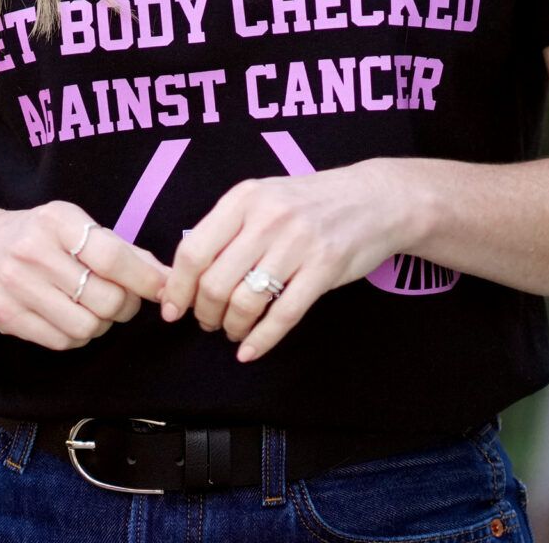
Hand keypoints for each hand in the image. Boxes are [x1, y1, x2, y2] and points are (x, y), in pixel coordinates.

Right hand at [0, 200, 169, 350]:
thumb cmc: (41, 237)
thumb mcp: (77, 227)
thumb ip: (122, 250)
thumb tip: (166, 277)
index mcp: (57, 221)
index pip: (112, 257)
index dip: (144, 279)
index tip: (163, 289)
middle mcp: (33, 251)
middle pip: (105, 298)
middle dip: (125, 306)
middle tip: (122, 300)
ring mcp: (16, 286)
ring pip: (87, 326)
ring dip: (101, 324)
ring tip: (94, 309)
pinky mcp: (6, 316)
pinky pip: (62, 341)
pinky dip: (78, 336)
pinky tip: (70, 318)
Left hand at [157, 161, 408, 362]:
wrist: (375, 199)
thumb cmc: (311, 203)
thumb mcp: (264, 198)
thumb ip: (228, 228)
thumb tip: (185, 274)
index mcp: (244, 198)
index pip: (193, 250)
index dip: (178, 288)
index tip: (173, 310)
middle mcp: (267, 218)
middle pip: (214, 282)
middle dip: (205, 313)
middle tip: (208, 322)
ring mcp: (298, 243)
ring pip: (246, 302)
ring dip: (232, 327)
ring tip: (233, 332)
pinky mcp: (324, 269)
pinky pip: (283, 315)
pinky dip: (261, 340)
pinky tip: (250, 350)